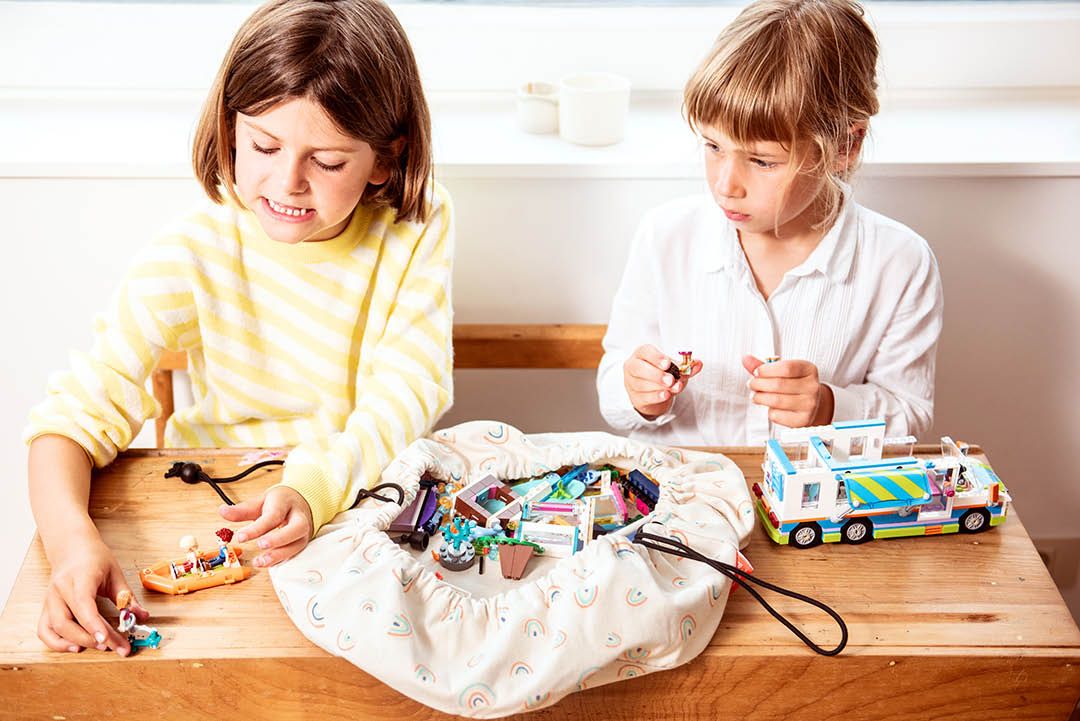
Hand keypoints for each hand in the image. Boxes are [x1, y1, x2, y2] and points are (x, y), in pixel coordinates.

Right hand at [38, 531, 149, 655]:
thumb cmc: (94, 558)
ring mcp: (50, 599)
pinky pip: (44, 630)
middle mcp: (60, 589)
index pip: (83, 605)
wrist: (72, 548)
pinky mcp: (46, 607)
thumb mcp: (115, 572)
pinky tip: (74, 647)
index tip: (106, 639)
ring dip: (75, 642)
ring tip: (99, 647)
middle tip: (114, 646)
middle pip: (68, 621)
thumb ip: (127, 596)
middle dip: (91, 638)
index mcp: (79, 577)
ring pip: (54, 628)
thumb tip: (141, 615)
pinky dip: (56, 643)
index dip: (93, 624)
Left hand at [219, 486, 313, 566]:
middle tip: (260, 545)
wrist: (301, 504)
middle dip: (279, 538)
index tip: (241, 537)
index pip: (273, 515)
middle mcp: (299, 517)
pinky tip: (266, 563)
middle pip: (296, 528)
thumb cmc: (279, 504)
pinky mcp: (301, 544)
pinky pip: (294, 553)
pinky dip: (280, 560)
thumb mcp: (260, 501)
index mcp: (286, 502)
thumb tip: (222, 511)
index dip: (257, 528)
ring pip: (297, 544)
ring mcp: (303, 532)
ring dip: (279, 554)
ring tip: (260, 561)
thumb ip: (242, 510)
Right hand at [623, 344, 702, 418]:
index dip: (656, 357)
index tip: (668, 364)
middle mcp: (633, 366)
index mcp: (642, 354)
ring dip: (659, 387)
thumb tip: (698, 364)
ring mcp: (631, 382)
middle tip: (671, 380)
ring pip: (641, 384)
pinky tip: (666, 395)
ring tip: (673, 388)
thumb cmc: (661, 375)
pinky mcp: (635, 397)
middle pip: (639, 368)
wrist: (653, 393)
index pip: (645, 351)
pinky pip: (644, 397)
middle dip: (656, 374)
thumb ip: (686, 366)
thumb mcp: (674, 368)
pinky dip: (656, 396)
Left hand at [744, 355, 833, 427]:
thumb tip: (746, 359)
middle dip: (758, 384)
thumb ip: (764, 366)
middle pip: (778, 384)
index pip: (786, 368)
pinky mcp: (803, 420)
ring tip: (755, 396)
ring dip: (759, 398)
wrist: (811, 404)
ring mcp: (809, 404)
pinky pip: (777, 415)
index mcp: (809, 370)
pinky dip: (769, 411)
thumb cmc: (794, 384)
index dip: (766, 370)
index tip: (756, 372)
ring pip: (776, 401)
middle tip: (751, 384)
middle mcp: (812, 387)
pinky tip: (770, 407)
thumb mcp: (783, 371)